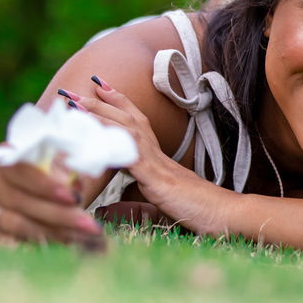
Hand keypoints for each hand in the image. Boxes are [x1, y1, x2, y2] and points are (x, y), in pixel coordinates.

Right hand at [0, 159, 103, 246]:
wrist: (32, 190)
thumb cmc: (51, 173)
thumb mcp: (59, 164)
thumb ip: (66, 169)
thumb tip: (74, 185)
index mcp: (5, 157)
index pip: (20, 170)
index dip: (45, 184)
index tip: (73, 197)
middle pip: (20, 201)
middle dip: (58, 214)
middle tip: (88, 224)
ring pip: (17, 224)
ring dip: (53, 232)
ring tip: (82, 237)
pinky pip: (10, 244)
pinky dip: (37, 246)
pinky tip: (62, 247)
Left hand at [68, 76, 234, 236]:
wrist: (226, 216)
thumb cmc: (200, 212)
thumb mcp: (163, 204)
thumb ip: (140, 199)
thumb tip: (112, 207)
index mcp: (159, 160)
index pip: (137, 123)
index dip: (119, 104)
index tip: (100, 87)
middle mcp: (158, 155)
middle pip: (129, 119)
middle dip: (101, 101)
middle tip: (76, 87)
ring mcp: (158, 165)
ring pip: (127, 130)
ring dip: (100, 113)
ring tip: (77, 101)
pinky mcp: (157, 179)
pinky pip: (131, 155)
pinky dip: (112, 140)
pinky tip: (94, 132)